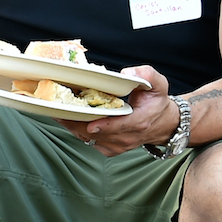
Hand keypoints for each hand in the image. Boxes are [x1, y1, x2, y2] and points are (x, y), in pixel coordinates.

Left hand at [62, 64, 177, 156]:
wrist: (163, 124)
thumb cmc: (156, 102)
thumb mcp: (158, 84)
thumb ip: (146, 75)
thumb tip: (127, 73)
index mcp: (139, 122)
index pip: (120, 127)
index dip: (104, 126)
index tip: (90, 124)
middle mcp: (127, 137)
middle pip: (98, 133)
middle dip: (78, 122)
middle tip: (60, 110)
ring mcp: (117, 145)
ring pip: (90, 139)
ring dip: (73, 127)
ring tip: (58, 113)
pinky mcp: (110, 148)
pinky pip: (89, 142)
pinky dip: (77, 132)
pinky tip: (68, 120)